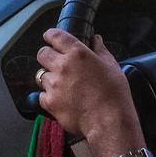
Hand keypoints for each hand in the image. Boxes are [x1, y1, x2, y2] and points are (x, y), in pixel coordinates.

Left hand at [37, 29, 144, 156]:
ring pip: (41, 75)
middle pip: (42, 54)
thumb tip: (95, 40)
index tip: (50, 37)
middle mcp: (62, 66)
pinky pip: (42, 95)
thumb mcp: (112, 66)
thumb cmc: (114, 94)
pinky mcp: (50, 102)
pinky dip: (48, 96)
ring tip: (62, 85)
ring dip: (49, 78)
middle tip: (56, 62)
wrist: (109, 121)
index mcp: (77, 53)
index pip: (55, 36)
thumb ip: (100, 50)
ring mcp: (54, 84)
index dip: (51, 35)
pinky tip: (61, 99)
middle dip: (47, 56)